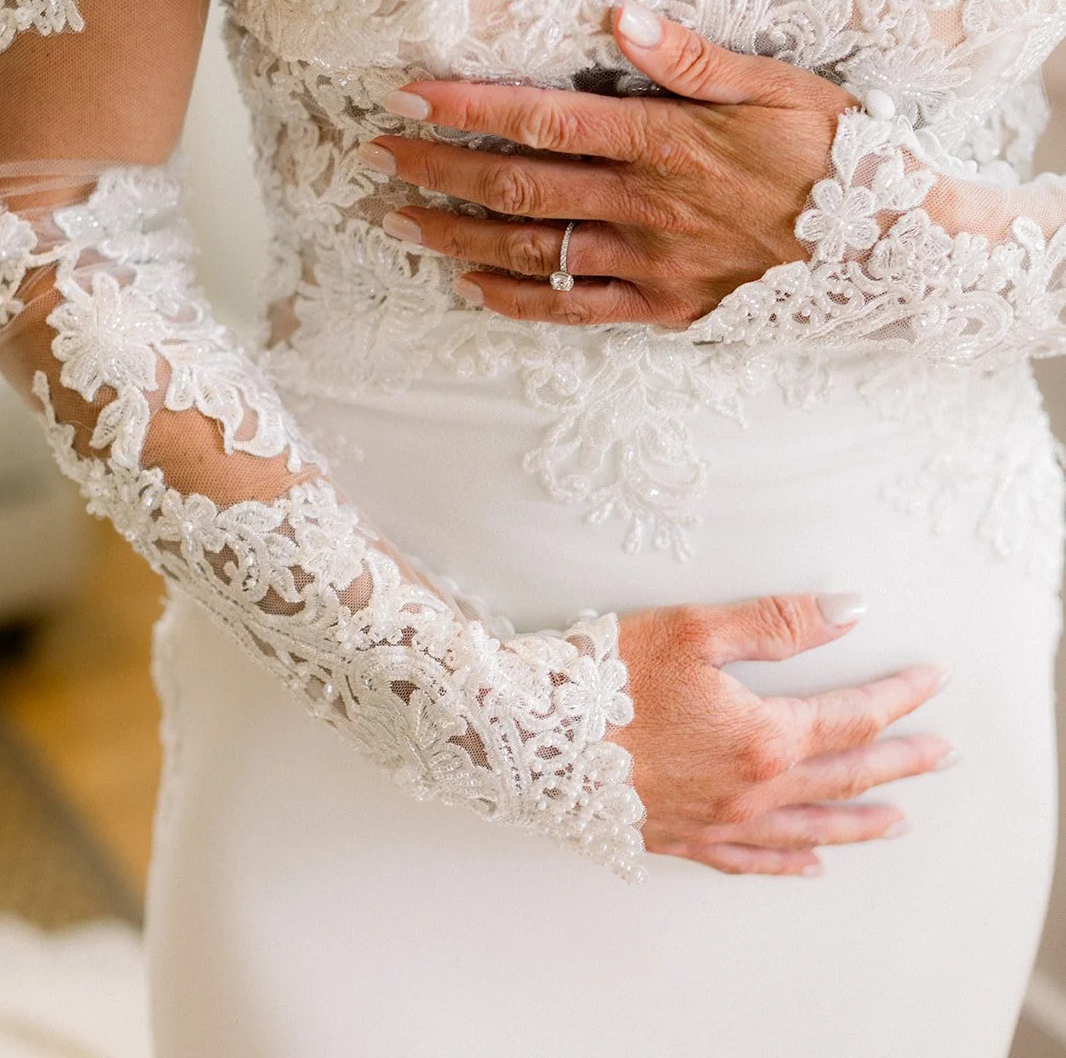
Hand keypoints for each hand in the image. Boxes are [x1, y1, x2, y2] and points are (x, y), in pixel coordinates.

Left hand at [368, 2, 853, 328]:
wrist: (891, 248)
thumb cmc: (836, 155)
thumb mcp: (778, 84)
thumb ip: (693, 57)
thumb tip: (622, 16)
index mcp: (666, 141)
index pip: (543, 120)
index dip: (468, 107)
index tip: (408, 95)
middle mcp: (646, 205)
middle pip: (518, 185)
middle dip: (439, 168)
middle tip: (379, 154)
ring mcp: (652, 264)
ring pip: (533, 249)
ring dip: (459, 233)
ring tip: (402, 219)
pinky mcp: (665, 309)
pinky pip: (575, 308)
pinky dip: (517, 299)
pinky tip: (472, 286)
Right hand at [613, 593, 954, 876]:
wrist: (533, 734)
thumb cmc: (608, 676)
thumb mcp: (696, 629)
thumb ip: (779, 622)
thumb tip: (849, 612)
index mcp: (763, 736)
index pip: (851, 715)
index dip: (898, 697)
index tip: (932, 681)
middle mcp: (751, 791)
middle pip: (845, 776)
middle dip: (901, 762)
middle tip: (943, 754)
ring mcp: (719, 822)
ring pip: (810, 829)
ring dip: (861, 822)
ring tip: (899, 819)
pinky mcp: (683, 839)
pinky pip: (752, 861)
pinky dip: (789, 864)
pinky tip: (809, 865)